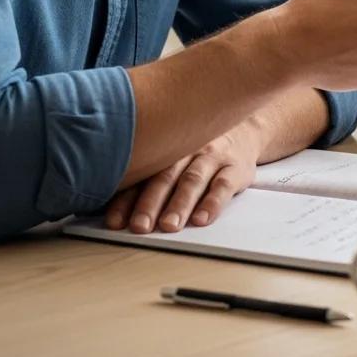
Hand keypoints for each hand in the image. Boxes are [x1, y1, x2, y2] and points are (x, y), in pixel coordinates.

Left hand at [104, 119, 259, 233]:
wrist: (247, 128)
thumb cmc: (198, 148)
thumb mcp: (174, 151)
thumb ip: (147, 173)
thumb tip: (110, 211)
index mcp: (166, 146)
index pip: (142, 174)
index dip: (126, 198)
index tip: (114, 222)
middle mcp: (188, 148)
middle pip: (165, 176)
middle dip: (150, 203)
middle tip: (139, 227)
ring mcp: (213, 155)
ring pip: (193, 179)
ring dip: (180, 203)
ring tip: (169, 226)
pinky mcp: (236, 166)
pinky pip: (224, 184)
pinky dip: (213, 202)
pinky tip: (203, 218)